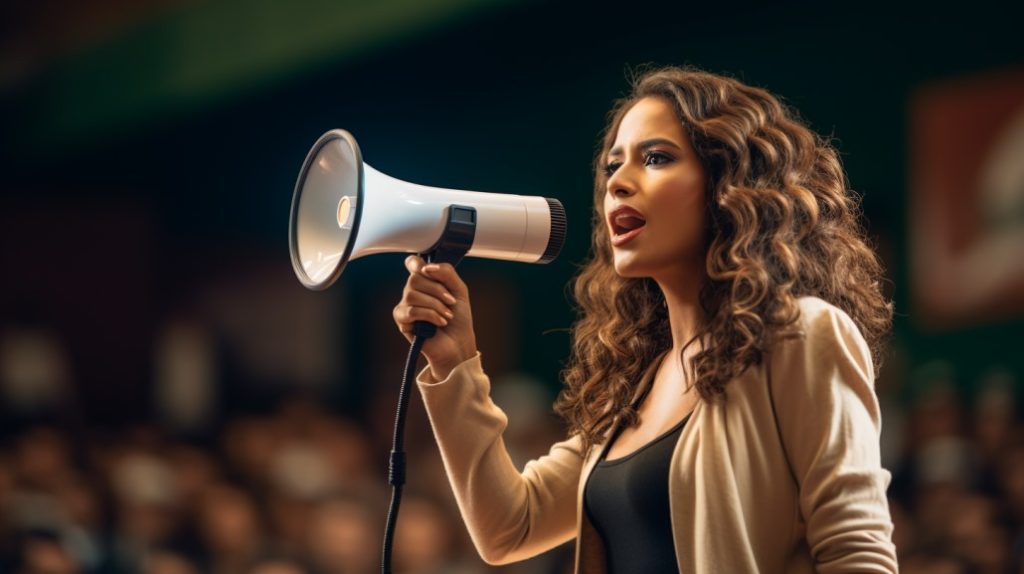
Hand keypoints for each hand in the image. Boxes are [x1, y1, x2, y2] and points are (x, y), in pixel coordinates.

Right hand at [393, 255, 477, 379]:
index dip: (417, 264)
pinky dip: (430, 315)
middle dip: (437, 289)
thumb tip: (427, 267)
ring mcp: (405, 306)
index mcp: (425, 282)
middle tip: (450, 302)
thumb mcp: (459, 290)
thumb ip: (446, 273)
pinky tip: (440, 322)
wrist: (459, 343)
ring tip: (447, 315)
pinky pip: (411, 311)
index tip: (429, 271)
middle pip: (414, 278)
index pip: (413, 264)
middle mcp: (412, 291)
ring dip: (435, 305)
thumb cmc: (459, 318)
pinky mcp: (402, 321)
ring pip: (412, 294)